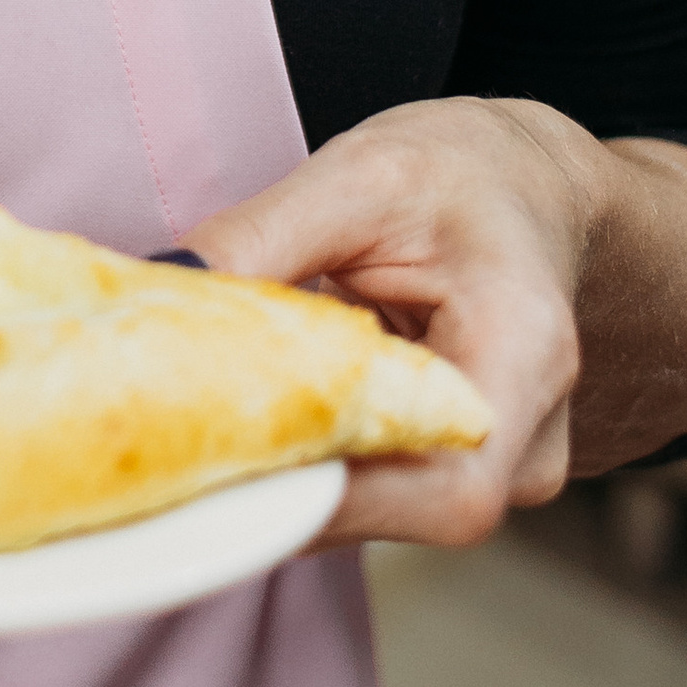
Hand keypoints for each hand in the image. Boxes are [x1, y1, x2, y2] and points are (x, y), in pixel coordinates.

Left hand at [184, 98, 686, 551]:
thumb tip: (159, 285)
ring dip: (270, 472)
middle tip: (159, 438)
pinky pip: (359, 494)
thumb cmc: (465, 177)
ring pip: (364, 511)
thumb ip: (261, 236)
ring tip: (181, 417)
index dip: (329, 498)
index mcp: (527, 354)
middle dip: (268, 482)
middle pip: (391, 512)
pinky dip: (290, 462)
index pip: (448, 487)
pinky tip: (231, 419)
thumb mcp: (363, 175)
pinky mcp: (442, 479)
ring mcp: (493, 475)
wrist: (526, 196)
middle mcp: (527, 443)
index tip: (216, 461)